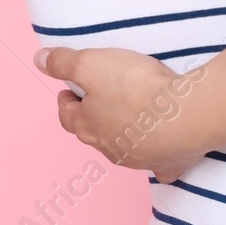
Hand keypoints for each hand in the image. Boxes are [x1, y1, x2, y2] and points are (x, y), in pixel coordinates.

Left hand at [34, 46, 208, 182]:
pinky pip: (158, 165)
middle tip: (101, 96)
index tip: (69, 88)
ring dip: (123, 133)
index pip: (66, 115)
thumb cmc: (136, 88)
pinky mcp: (167, 164)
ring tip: (132, 113)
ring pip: (123, 148)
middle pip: (93, 132)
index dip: (65, 99)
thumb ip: (63, 62)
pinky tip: (161, 150)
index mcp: (87, 126)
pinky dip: (157, 157)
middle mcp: (109, 149)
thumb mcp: (90, 64)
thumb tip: (39, 60)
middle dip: (93, 115)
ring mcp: (138, 160)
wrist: (186, 115)